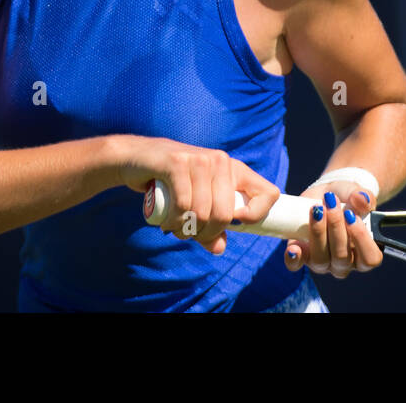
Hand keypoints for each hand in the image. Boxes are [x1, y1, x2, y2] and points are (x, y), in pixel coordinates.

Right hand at [114, 135, 279, 254]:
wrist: (137, 158)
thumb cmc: (171, 184)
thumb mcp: (196, 205)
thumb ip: (210, 228)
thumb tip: (219, 248)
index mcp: (234, 170)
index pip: (268, 193)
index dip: (257, 215)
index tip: (234, 224)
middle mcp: (221, 161)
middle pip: (225, 213)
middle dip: (205, 233)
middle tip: (189, 233)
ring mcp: (199, 159)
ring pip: (202, 212)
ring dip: (185, 230)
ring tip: (174, 227)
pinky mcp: (177, 162)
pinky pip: (183, 204)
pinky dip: (174, 221)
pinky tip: (167, 222)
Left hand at [284, 181, 381, 278]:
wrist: (328, 195)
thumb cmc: (348, 199)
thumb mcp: (358, 194)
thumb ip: (363, 198)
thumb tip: (362, 200)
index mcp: (363, 253)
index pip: (369, 259)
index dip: (362, 240)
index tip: (353, 217)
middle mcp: (344, 263)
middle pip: (342, 258)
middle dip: (336, 228)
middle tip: (331, 204)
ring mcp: (322, 262)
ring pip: (320, 260)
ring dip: (318, 233)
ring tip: (317, 210)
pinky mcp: (303, 255)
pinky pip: (297, 265)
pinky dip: (295, 258)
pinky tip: (293, 247)